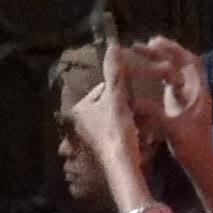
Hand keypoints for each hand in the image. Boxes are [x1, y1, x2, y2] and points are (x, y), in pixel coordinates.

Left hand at [68, 58, 146, 212]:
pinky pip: (111, 136)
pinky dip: (122, 135)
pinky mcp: (95, 153)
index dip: (121, 92)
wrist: (122, 167)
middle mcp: (75, 125)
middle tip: (138, 113)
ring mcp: (84, 140)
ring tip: (137, 126)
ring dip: (124, 122)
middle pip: (106, 107)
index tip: (133, 99)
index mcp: (76, 109)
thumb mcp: (117, 98)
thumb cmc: (116, 130)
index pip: (101, 90)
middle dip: (123, 108)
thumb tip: (112, 45)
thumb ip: (114, 72)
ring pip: (110, 122)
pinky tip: (134, 139)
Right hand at [138, 39, 212, 166]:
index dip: (174, 50)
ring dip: (161, 60)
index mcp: (199, 93)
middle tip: (143, 44)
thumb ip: (156, 115)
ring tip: (141, 52)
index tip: (154, 43)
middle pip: (183, 63)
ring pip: (176, 71)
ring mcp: (187, 98)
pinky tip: (145, 72)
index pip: (191, 63)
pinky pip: (170, 82)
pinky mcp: (180, 105)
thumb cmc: (192, 148)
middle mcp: (194, 91)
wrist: (201, 164)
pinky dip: (159, 73)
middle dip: (165, 51)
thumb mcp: (174, 131)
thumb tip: (134, 100)